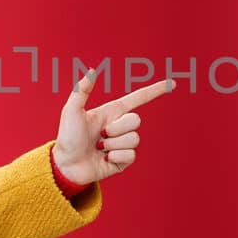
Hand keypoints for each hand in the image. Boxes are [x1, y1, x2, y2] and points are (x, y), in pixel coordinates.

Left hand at [52, 68, 172, 185]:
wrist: (65, 166)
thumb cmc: (66, 137)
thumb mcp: (71, 111)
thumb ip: (81, 91)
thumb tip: (93, 71)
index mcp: (112, 112)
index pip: (138, 98)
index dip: (155, 90)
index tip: (172, 84)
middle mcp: (119, 126)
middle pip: (136, 120)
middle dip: (118, 128)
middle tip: (100, 135)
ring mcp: (122, 144)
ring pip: (133, 139)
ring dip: (114, 144)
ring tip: (100, 148)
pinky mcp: (123, 160)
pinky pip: (130, 155)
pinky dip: (116, 157)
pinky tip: (104, 159)